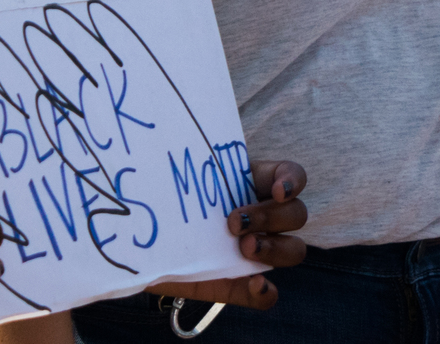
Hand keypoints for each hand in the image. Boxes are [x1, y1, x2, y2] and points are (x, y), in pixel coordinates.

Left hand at [144, 161, 310, 311]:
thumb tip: (174, 144)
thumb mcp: (177, 179)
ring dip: (275, 249)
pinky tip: (255, 284)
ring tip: (244, 248)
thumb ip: (187, 168)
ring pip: (293, 250)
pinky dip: (266, 292)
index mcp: (253, 183)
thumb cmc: (164, 201)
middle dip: (270, 217)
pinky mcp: (238, 285)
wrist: (143, 244)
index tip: (276, 192)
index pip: (292, 176)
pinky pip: (267, 295)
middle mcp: (262, 217)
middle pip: (296, 214)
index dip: (292, 181)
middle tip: (234, 222)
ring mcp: (254, 252)